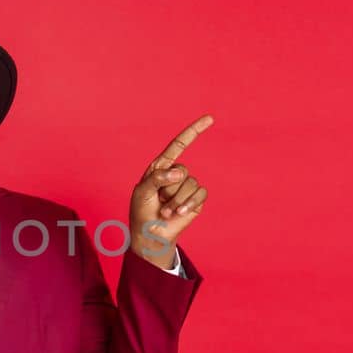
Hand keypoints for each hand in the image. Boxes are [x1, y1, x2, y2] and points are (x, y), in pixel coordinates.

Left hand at [129, 114, 212, 269]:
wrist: (151, 234)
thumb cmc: (142, 211)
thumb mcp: (143, 191)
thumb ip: (157, 177)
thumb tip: (179, 173)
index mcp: (161, 167)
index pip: (179, 144)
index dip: (194, 131)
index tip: (210, 118)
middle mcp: (176, 174)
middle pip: (182, 170)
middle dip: (169, 189)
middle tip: (158, 202)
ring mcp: (187, 187)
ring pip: (190, 184)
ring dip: (176, 201)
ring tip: (165, 211)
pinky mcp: (197, 200)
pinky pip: (199, 194)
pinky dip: (188, 204)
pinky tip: (179, 213)